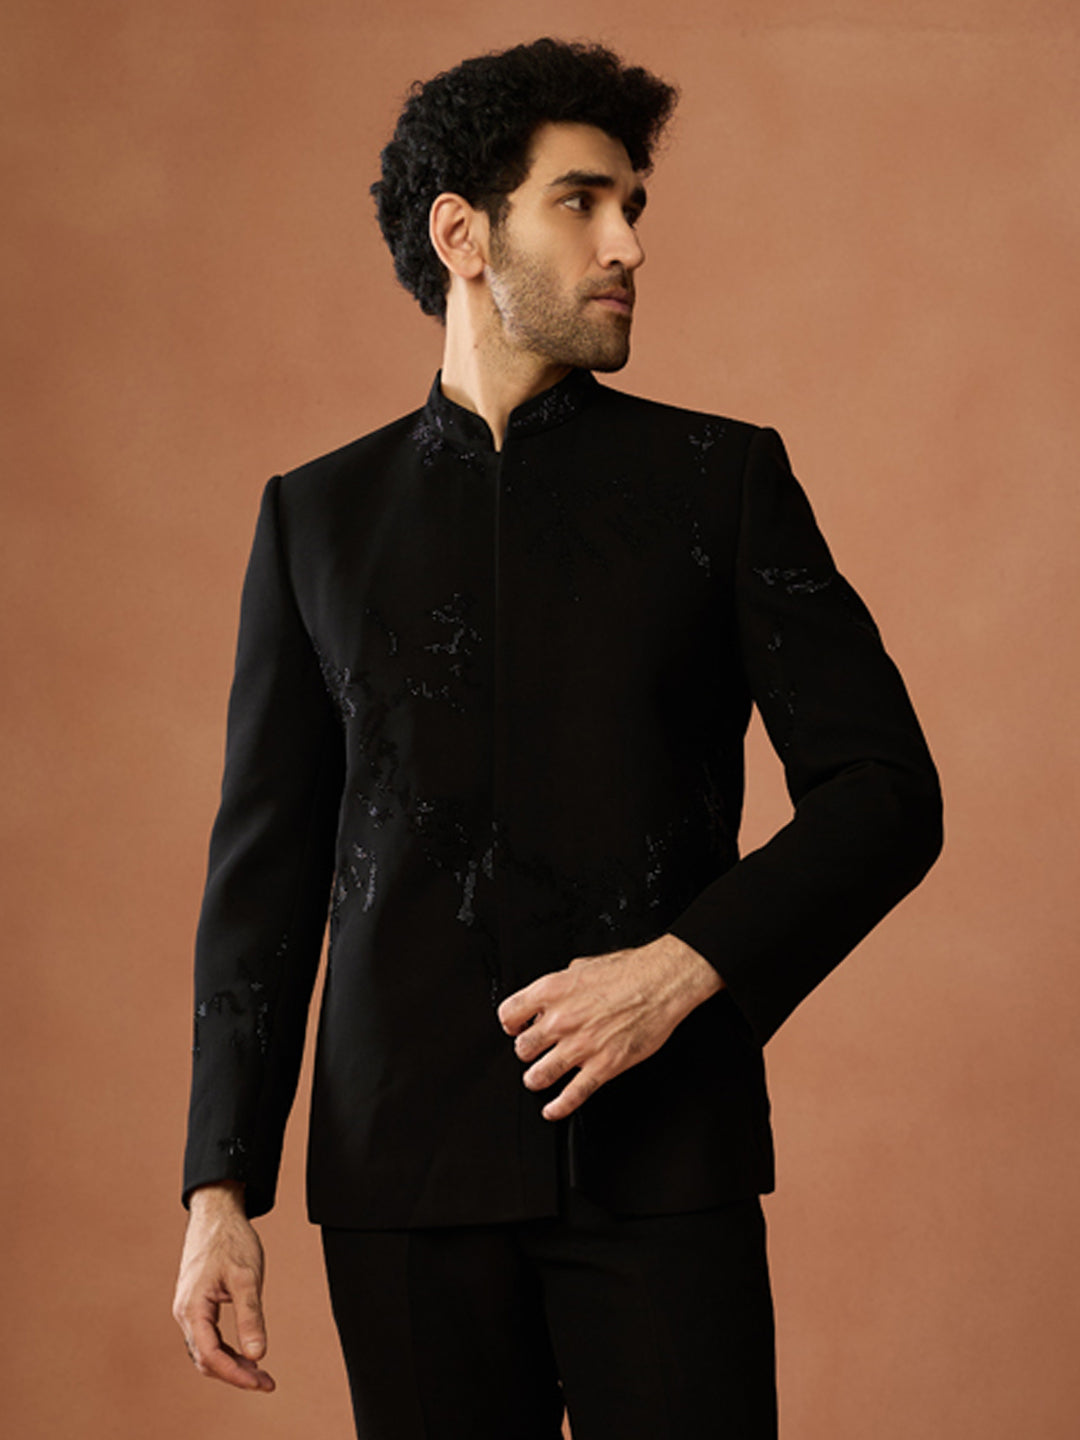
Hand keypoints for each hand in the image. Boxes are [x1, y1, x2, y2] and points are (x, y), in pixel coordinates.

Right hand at [172, 1181, 274, 1392]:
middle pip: (206, 1359)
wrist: (216, 1212)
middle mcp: (185, 1313)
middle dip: (235, 1374)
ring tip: (259, 1372)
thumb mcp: (247, 1277)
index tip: (261, 1382)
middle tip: (266, 1382)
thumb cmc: (231, 1239)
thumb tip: (258, 1354)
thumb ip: (251, 1316)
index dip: (236, 1374)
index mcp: (192, 1308)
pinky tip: (245, 1351)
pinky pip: (207, 1336)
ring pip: (205, 1350)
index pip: (211, 1355)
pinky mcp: (196, 1303)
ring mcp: (188, 1308)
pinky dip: (225, 1349)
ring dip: (230, 1364)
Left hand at [496, 932, 722, 1120]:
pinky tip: (553, 1109)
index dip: (511, 1024)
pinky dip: (559, 1107)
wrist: (661, 982)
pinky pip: (573, 1095)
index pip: (508, 1014)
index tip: (516, 1028)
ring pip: (539, 1075)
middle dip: (526, 1052)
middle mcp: (561, 1020)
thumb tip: (552, 996)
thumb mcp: (582, 965)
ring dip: (535, 1079)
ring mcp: (581, 1046)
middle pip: (521, 1049)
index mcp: (552, 991)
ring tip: (538, 1078)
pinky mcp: (603, 1066)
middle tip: (534, 1052)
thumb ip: (561, 984)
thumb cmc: (629, 970)